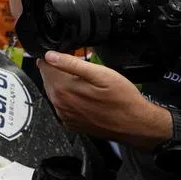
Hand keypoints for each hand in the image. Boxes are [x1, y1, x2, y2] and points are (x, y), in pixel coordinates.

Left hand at [38, 52, 170, 147]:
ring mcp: (64, 116)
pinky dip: (68, 98)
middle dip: (59, 71)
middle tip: (80, 71)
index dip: (54, 57)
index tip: (67, 56)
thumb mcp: (101, 74)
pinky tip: (84, 97)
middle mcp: (60, 104)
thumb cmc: (122, 99)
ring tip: (84, 83)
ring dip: (64, 84)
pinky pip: (62, 105)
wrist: (136, 124)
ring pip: (54, 91)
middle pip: (48, 78)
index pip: (44, 65)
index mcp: (63, 89)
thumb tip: (50, 56)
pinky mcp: (71, 123)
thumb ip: (72, 64)